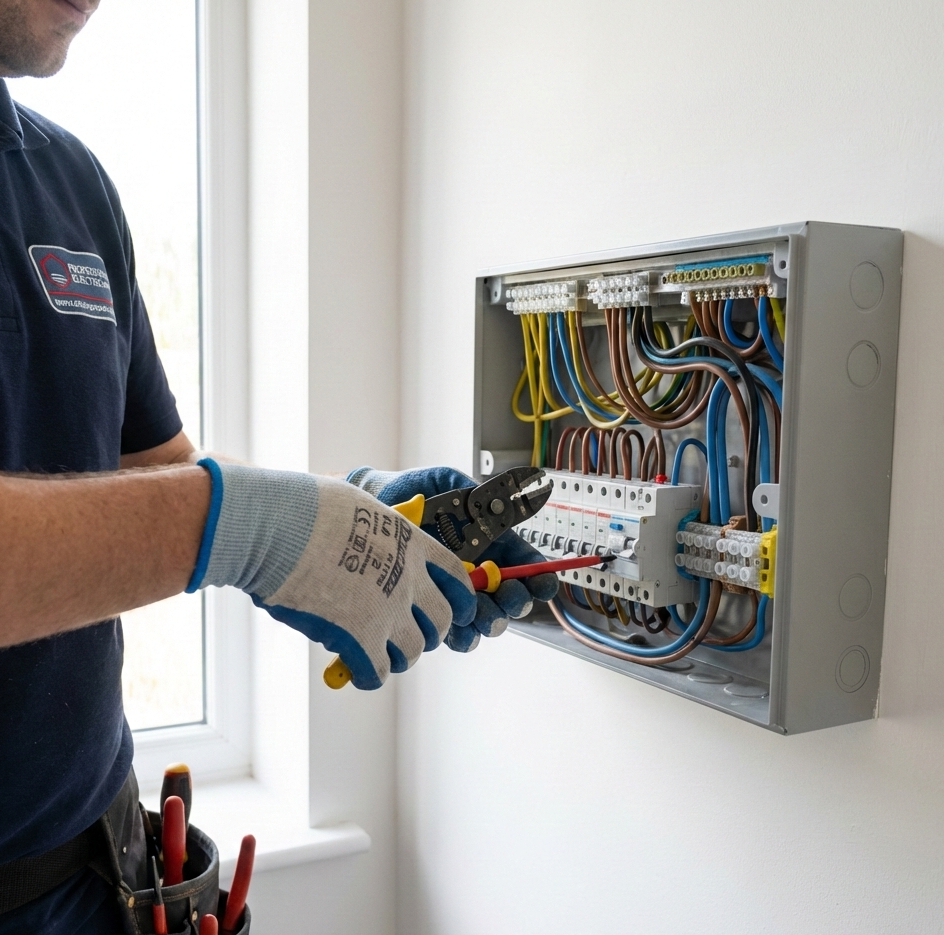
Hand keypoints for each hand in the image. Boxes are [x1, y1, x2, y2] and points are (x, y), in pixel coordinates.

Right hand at [187, 459, 475, 688]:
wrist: (278, 527)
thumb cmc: (307, 508)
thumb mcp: (359, 507)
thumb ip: (375, 529)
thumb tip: (369, 534)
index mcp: (411, 544)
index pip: (456, 577)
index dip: (462, 598)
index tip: (461, 610)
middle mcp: (408, 580)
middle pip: (442, 620)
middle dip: (431, 632)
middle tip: (415, 636)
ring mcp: (387, 611)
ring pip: (413, 651)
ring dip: (400, 657)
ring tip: (384, 655)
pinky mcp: (359, 639)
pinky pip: (377, 672)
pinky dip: (370, 675)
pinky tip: (359, 671)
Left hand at [347, 466, 558, 651]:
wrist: (373, 506)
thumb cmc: (412, 492)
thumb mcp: (450, 483)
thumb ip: (478, 494)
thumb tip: (507, 503)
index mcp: (492, 543)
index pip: (525, 565)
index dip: (540, 578)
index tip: (543, 584)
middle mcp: (479, 572)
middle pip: (511, 599)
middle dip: (515, 603)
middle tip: (509, 599)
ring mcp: (456, 592)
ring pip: (486, 621)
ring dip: (489, 622)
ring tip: (479, 615)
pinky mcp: (431, 607)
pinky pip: (454, 632)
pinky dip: (460, 635)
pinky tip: (454, 626)